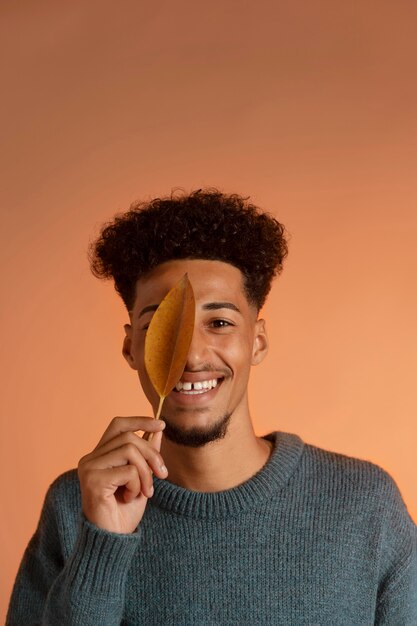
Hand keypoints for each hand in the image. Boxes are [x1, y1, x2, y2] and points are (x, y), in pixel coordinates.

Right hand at [77, 416, 167, 533]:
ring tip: (145, 491)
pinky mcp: (93, 481)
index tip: (161, 424)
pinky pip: (128, 471)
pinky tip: (130, 498)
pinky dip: (137, 485)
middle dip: (152, 454)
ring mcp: (89, 469)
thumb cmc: (124, 511)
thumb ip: (146, 454)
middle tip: (163, 475)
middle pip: (129, 438)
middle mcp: (89, 458)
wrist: (113, 541)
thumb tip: (157, 430)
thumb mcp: (142, 477)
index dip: (140, 421)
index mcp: (99, 455)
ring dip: (146, 472)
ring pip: (130, 451)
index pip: (118, 425)